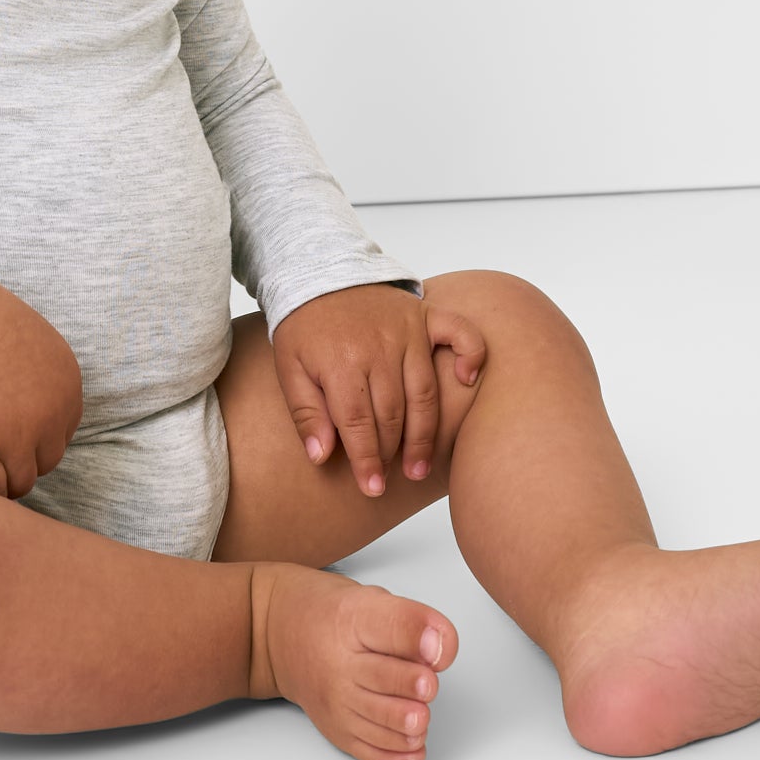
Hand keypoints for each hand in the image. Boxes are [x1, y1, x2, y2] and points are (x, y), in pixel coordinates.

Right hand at [0, 260, 84, 498]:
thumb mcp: (36, 348)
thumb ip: (44, 387)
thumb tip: (35, 421)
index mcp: (67, 390)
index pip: (59, 436)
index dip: (31, 437)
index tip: (6, 429)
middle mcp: (50, 416)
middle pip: (43, 462)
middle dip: (17, 457)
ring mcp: (14, 433)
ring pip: (19, 482)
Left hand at [271, 283, 487, 498]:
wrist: (318, 271)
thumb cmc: (303, 325)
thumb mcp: (289, 367)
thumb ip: (305, 412)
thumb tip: (320, 457)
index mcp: (341, 362)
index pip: (359, 423)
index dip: (366, 459)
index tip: (371, 487)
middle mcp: (378, 347)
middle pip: (393, 413)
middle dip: (393, 453)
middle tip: (392, 480)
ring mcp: (405, 329)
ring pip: (424, 391)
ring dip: (426, 432)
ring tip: (421, 466)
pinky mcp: (424, 314)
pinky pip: (459, 332)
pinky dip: (471, 354)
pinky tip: (468, 380)